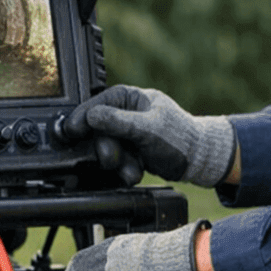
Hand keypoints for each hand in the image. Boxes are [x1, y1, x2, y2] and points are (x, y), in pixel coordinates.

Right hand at [62, 85, 234, 186]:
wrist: (199, 159)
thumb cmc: (181, 137)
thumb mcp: (148, 129)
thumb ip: (119, 122)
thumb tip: (92, 116)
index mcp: (129, 98)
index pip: (96, 104)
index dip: (82, 118)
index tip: (71, 132)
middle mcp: (125, 113)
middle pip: (99, 131)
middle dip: (107, 149)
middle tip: (112, 160)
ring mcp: (127, 133)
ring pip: (107, 149)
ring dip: (118, 164)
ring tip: (133, 170)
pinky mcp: (130, 150)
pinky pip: (118, 161)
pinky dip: (125, 169)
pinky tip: (136, 173)